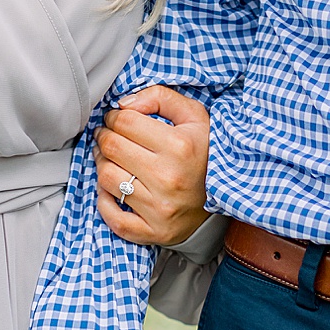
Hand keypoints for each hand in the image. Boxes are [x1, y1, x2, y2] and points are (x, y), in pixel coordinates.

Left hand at [95, 85, 209, 246]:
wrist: (228, 194)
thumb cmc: (205, 152)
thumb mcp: (193, 115)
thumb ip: (160, 97)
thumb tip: (123, 104)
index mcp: (179, 146)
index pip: (125, 122)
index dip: (114, 117)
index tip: (116, 120)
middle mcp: (168, 178)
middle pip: (111, 148)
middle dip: (104, 136)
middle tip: (108, 135)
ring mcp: (161, 208)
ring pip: (106, 178)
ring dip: (101, 164)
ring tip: (110, 158)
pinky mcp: (155, 231)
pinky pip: (114, 218)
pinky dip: (105, 202)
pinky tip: (112, 189)